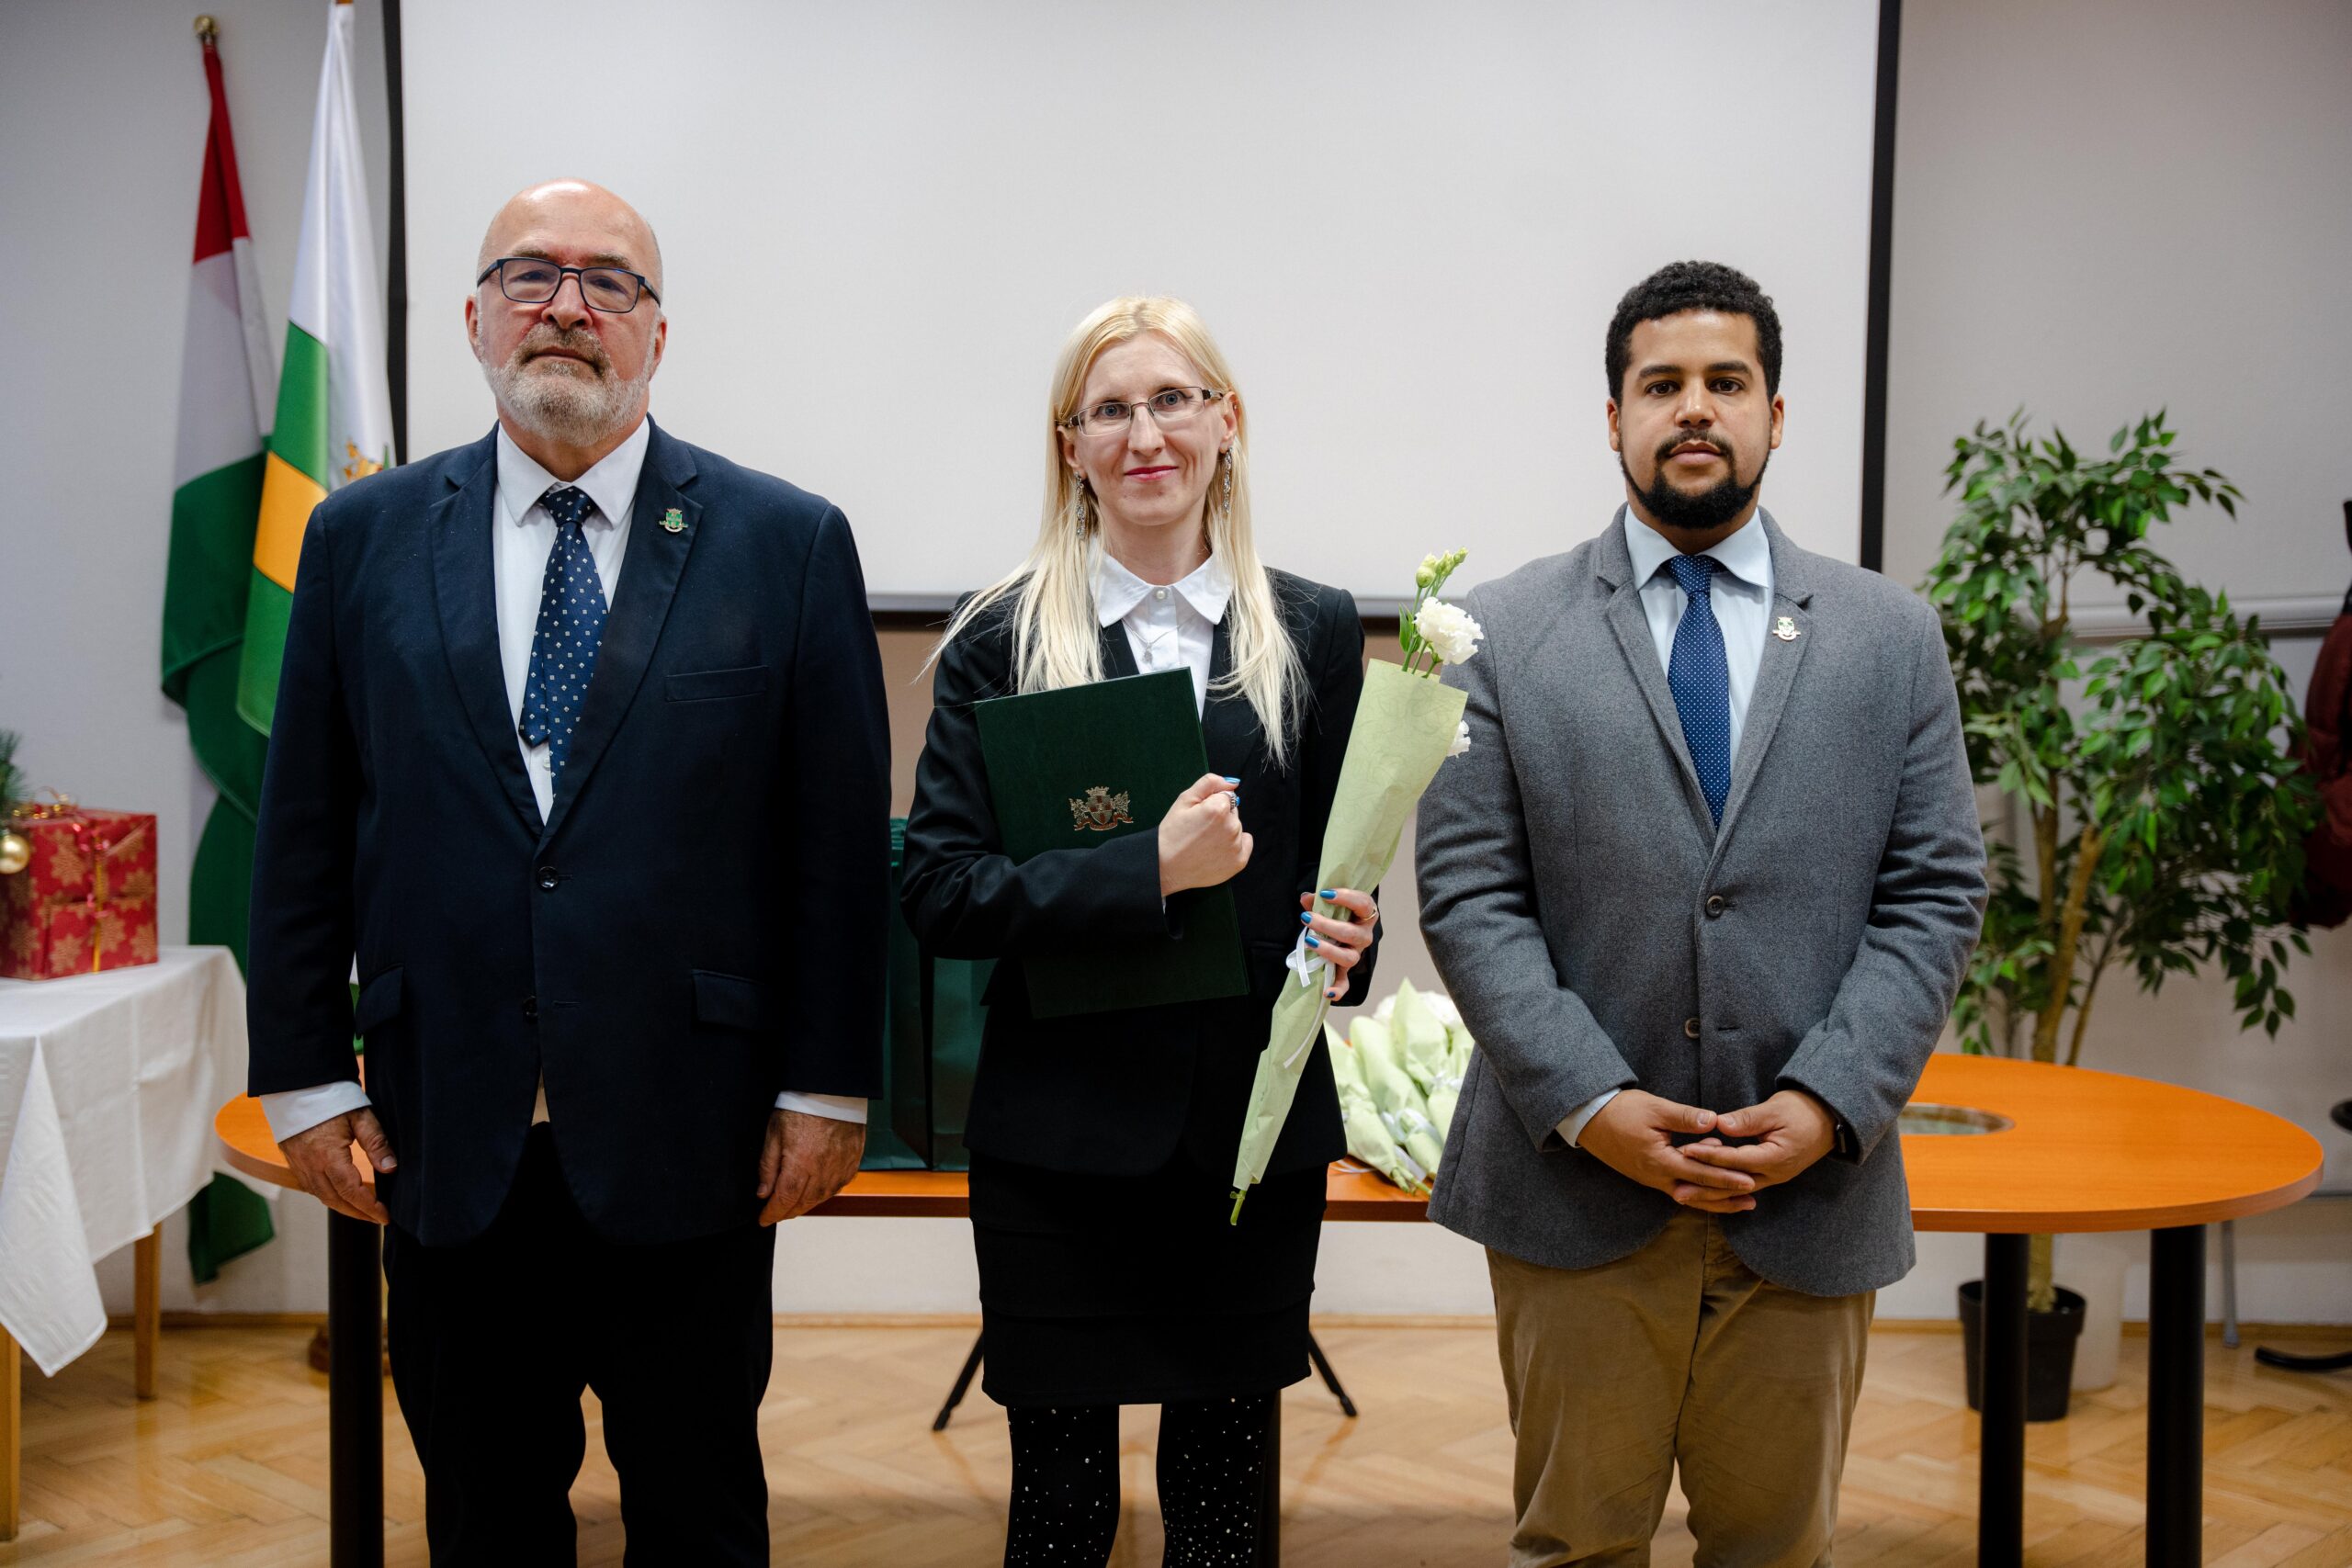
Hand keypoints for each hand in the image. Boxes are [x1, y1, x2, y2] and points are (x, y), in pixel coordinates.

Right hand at [281, 1109, 394, 1225]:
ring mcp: (299, 1165)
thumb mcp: (360, 1116)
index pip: (351, 1192)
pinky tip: (341, 1196)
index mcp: (328, 1157)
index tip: (385, 1216)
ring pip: (322, 1197)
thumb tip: (391, 1168)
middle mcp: (310, 1166)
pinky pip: (312, 1188)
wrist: (297, 1085)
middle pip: (335, 1201)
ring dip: (343, 1207)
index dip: (369, 1207)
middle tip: (378, 1218)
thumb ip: (377, 1143)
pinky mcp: (294, 1161)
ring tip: (364, 1211)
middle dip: (358, 1213)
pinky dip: (329, 1196)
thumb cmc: (331, 1098)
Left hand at [755, 1110, 866, 1224]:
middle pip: (803, 1203)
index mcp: (800, 1164)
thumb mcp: (774, 1132)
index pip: (784, 1200)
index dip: (772, 1214)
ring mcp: (840, 1167)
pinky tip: (816, 1191)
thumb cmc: (801, 1106)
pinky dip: (824, 1193)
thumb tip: (763, 1193)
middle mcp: (822, 1170)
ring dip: (805, 1205)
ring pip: (821, 1198)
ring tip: (794, 1204)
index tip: (763, 1219)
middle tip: (776, 1213)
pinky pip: (837, 1186)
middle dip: (787, 1212)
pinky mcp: (852, 1161)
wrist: (833, 1089)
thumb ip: (768, 1166)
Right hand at [1158, 773, 1251, 895]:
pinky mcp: (1239, 861)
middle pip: (1232, 812)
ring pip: (1237, 828)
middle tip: (1199, 831)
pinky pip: (1245, 844)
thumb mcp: (1184, 800)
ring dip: (1225, 831)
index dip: (1210, 805)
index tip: (1198, 817)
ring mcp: (1236, 846)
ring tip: (1205, 843)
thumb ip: (1209, 783)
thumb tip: (1232, 783)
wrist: (1165, 867)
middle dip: (1220, 817)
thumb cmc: (1172, 833)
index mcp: (1219, 808)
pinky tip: (1217, 850)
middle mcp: (1232, 826)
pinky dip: (1236, 846)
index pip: (1225, 797)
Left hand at [1299, 887, 1377, 1001]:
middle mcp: (1364, 935)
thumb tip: (1305, 899)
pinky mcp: (1345, 969)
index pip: (1363, 904)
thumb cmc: (1339, 912)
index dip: (1345, 898)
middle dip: (1327, 925)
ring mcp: (1356, 953)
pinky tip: (1327, 993)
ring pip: (1348, 957)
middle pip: (1351, 933)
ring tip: (1309, 941)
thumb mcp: (1330, 903)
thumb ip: (1318, 900)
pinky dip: (1337, 989)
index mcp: (1366, 914)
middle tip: (1307, 918)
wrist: (1344, 927)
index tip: (1325, 894)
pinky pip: (1344, 982)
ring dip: (1328, 950)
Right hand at [1577, 1090, 1755, 1214]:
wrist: (1589, 1118)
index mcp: (1660, 1161)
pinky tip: (1708, 1189)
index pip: (1700, 1173)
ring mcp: (1650, 1179)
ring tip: (1737, 1203)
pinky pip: (1677, 1189)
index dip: (1726, 1178)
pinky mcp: (1647, 1175)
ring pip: (1688, 1196)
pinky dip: (1696, 1192)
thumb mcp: (1655, 1109)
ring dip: (1713, 1200)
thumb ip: (1685, 1117)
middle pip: (1697, 1193)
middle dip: (1725, 1198)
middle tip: (1752, 1200)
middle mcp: (1656, 1177)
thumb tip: (1714, 1120)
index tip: (1750, 1181)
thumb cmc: (1621, 1110)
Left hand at [1677, 1090, 1835, 1199]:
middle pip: (1733, 1184)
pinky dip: (1724, 1188)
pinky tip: (1705, 1189)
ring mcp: (1773, 1177)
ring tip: (1684, 1194)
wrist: (1829, 1120)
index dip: (1708, 1156)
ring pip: (1737, 1189)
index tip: (1684, 1151)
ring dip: (1711, 1192)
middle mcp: (1774, 1174)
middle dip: (1704, 1187)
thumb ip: (1747, 1119)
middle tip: (1677, 1190)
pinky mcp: (1770, 1175)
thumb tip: (1720, 1124)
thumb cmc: (1802, 1110)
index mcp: (1775, 1158)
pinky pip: (1743, 1186)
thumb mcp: (1775, 1109)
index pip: (1734, 1160)